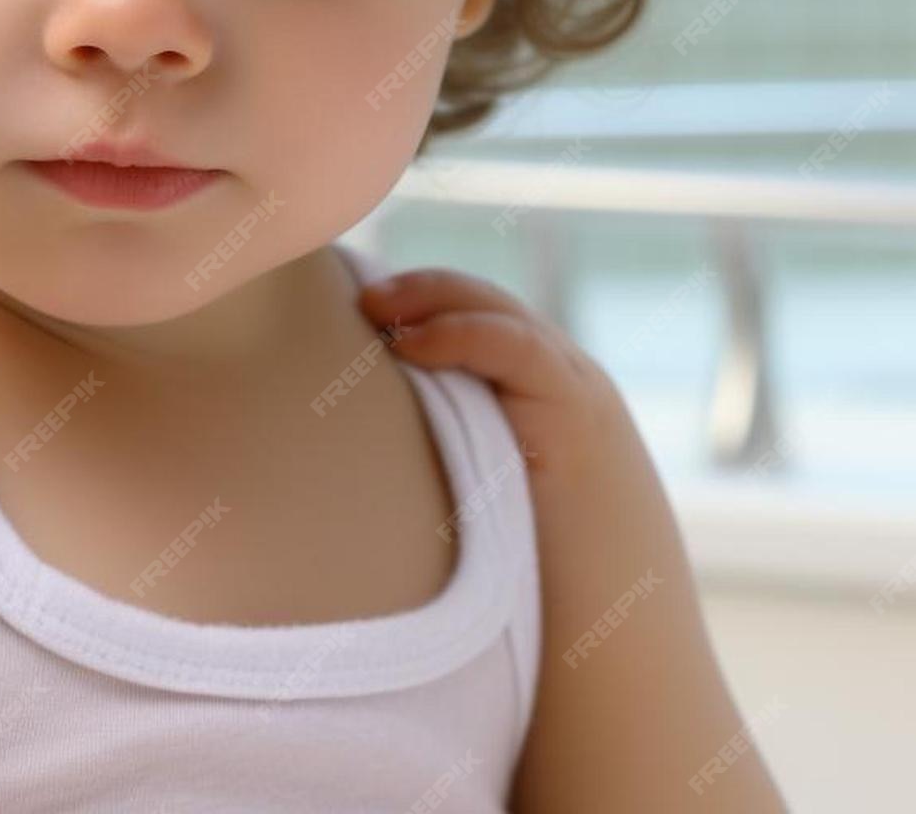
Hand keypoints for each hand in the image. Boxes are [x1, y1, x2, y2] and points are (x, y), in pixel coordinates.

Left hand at [356, 267, 792, 812]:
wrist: (623, 677)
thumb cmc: (536, 617)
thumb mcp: (478, 525)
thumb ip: (439, 477)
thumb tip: (345, 477)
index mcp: (540, 405)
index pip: (472, 319)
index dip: (415, 302)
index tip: (350, 306)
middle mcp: (563, 389)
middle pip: (480, 303)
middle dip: (416, 290)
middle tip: (351, 295)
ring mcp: (579, 398)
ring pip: (499, 312)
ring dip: (431, 298)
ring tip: (371, 307)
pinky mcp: (584, 421)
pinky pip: (519, 350)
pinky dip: (464, 332)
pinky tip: (410, 343)